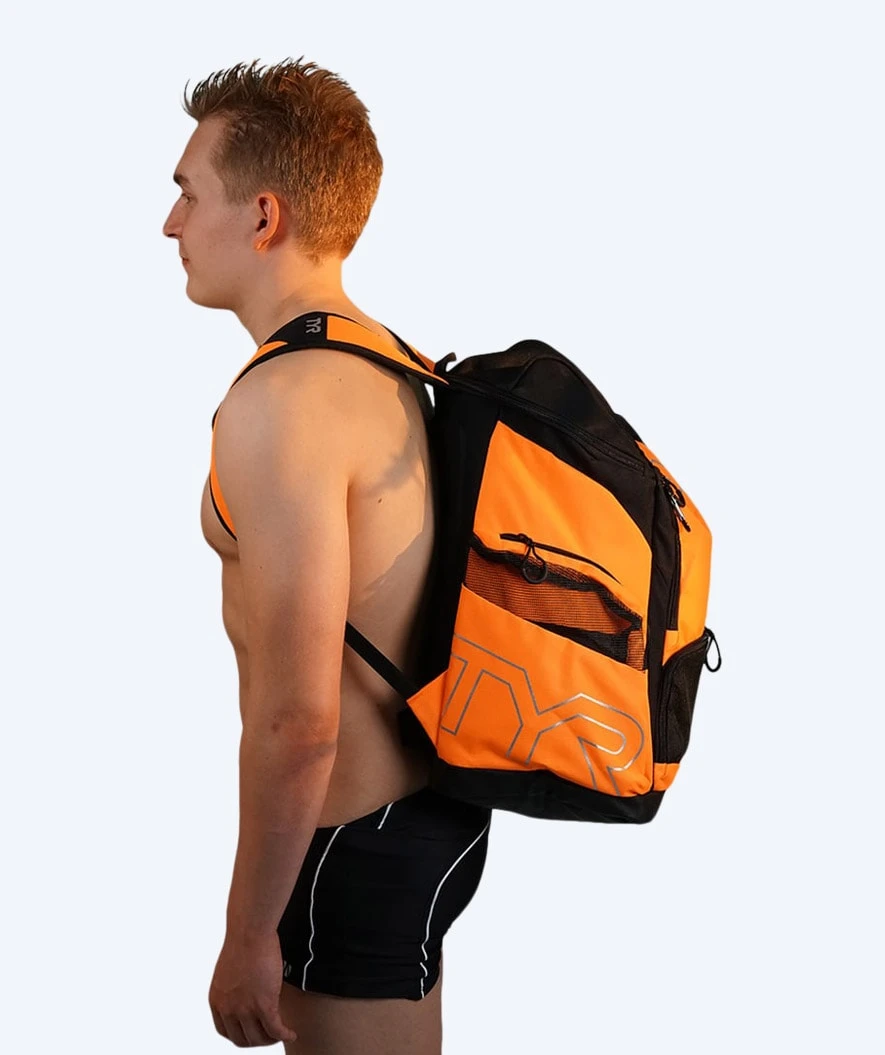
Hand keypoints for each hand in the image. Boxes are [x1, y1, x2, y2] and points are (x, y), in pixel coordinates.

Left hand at [209, 931, 297, 1046]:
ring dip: (272, 1039)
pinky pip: (276, 1030)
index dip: (241, 1035)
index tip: (253, 1030)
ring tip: (282, 1033)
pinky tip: (292, 1034)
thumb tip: (246, 990)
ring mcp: (245, 1009)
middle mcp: (228, 1009)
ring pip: (260, 1038)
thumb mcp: (229, 970)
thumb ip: (233, 987)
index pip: (225, 1031)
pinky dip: (285, 1035)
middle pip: (243, 1039)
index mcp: (217, 1000)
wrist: (249, 931)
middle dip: (258, 1040)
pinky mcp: (264, 1005)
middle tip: (270, 1033)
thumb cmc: (242, 941)